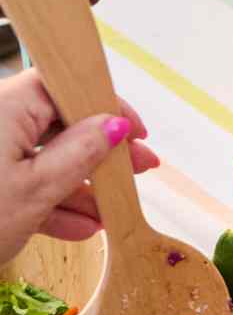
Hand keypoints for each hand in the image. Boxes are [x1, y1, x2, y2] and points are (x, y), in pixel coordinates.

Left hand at [0, 69, 158, 263]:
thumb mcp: (37, 189)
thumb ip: (82, 153)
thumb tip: (113, 125)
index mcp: (4, 109)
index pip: (62, 87)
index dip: (104, 106)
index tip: (136, 133)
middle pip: (55, 124)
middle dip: (98, 153)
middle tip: (136, 172)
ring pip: (39, 157)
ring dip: (79, 187)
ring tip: (109, 215)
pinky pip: (19, 180)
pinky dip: (49, 201)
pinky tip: (80, 227)